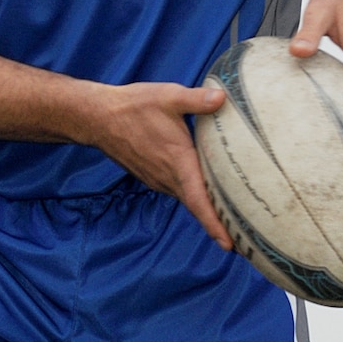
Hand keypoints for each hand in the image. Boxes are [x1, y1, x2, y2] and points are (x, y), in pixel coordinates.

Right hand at [80, 81, 231, 249]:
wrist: (98, 118)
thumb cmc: (133, 107)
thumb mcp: (168, 97)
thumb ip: (196, 100)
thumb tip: (222, 98)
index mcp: (178, 161)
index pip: (198, 200)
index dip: (214, 224)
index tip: (228, 244)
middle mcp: (167, 176)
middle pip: (197, 206)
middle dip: (219, 224)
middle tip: (244, 239)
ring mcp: (158, 178)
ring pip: (187, 199)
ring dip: (206, 210)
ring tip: (231, 219)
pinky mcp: (152, 175)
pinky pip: (178, 191)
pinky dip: (193, 197)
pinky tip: (205, 191)